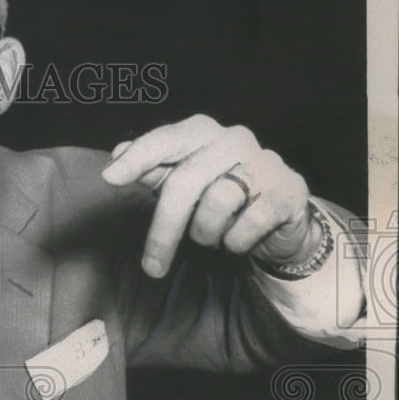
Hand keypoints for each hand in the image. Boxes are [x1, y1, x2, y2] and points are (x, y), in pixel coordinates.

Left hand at [101, 114, 318, 277]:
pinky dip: (236, 240)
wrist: (278, 218)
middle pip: (185, 181)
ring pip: (217, 203)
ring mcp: (264, 162)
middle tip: (151, 267)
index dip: (138, 157)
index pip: (166, 138)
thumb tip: (115, 158)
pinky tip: (238, 239)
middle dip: (164, 230)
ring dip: (205, 233)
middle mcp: (234, 138)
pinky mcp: (288, 189)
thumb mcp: (181, 182)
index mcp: (202, 132)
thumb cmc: (218, 194)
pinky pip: (250, 222)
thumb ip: (151, 169)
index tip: (110, 178)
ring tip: (210, 236)